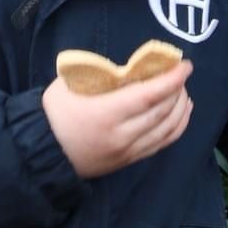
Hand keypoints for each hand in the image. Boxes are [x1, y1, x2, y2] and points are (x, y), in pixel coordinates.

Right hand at [43, 60, 193, 179]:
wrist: (42, 152)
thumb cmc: (54, 112)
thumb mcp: (71, 84)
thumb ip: (103, 76)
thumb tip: (134, 68)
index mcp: (106, 113)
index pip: (149, 96)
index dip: (171, 80)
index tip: (185, 66)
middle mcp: (121, 135)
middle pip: (163, 112)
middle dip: (178, 90)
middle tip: (180, 74)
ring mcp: (127, 151)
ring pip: (167, 130)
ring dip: (181, 108)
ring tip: (183, 92)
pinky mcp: (129, 161)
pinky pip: (161, 143)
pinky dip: (177, 127)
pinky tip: (181, 113)